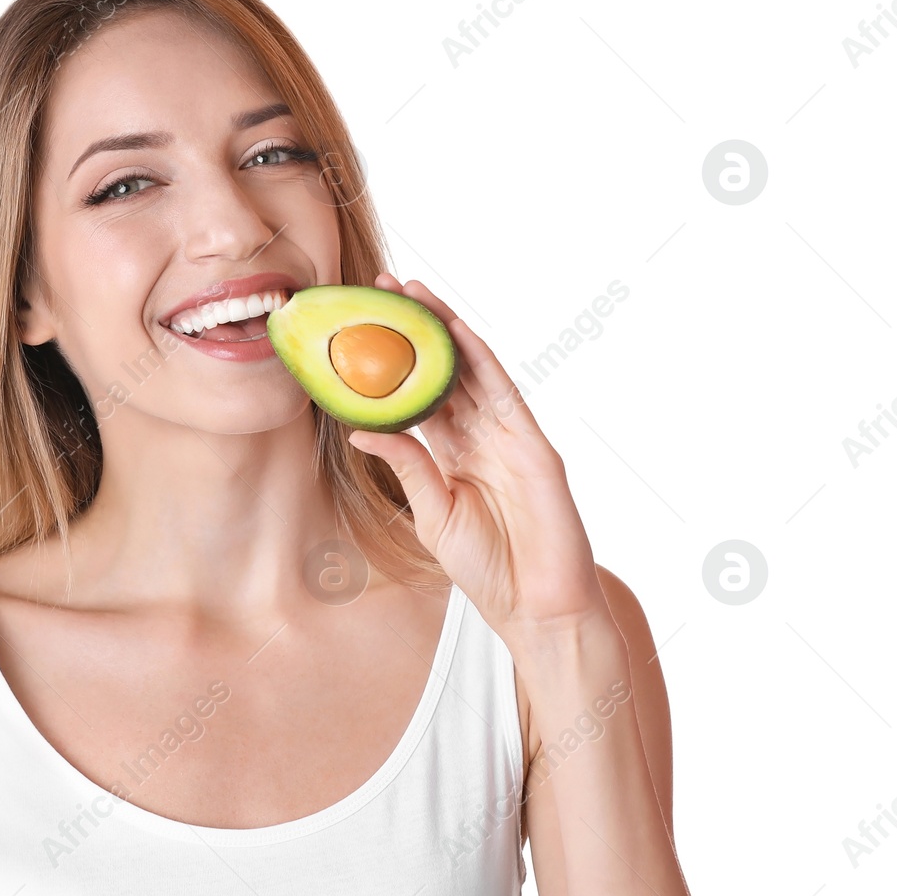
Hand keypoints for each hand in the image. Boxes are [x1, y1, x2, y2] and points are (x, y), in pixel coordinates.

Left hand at [347, 275, 608, 646]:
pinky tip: (458, 331)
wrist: (535, 608)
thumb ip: (407, 469)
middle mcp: (483, 436)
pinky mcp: (535, 447)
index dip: (396, 362)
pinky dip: (482, 360)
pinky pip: (506, 394)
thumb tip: (361, 432)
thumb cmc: (488, 568)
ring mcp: (511, 437)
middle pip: (447, 370)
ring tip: (414, 292)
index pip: (422, 395)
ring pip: (475, 370)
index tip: (364, 328)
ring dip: (447, 328)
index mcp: (456, 453)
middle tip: (383, 287)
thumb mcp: (432, 514)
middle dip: (418, 328)